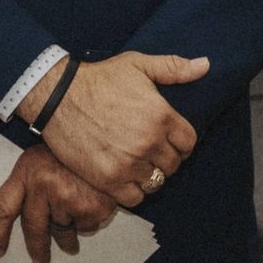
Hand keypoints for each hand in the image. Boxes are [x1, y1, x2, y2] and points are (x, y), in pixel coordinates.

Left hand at [0, 144, 118, 262]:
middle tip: (41, 262)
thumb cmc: (72, 148)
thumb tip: (23, 220)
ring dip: (68, 235)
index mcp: (27, 172)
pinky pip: (87, 226)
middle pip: (34, 229)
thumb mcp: (41, 157)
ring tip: (72, 236)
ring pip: (64, 231)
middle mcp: (44, 186)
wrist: (107, 136)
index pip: (3, 209)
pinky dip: (89, 220)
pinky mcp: (92, 206)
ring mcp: (68, 198)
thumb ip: (29, 185)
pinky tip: (93, 205)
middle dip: (37, 249)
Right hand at [20, 52, 207, 206]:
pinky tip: (125, 177)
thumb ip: (174, 68)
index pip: (189, 143)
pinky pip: (134, 198)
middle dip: (166, 159)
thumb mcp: (138, 64)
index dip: (181, 143)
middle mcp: (149, 143)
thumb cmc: (98, 79)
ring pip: (156, 182)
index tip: (169, 141)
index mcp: (162, 116)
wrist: (56, 96)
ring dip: (150, 175)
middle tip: (151, 152)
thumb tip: (205, 65)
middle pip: (174, 164)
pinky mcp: (107, 179)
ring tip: (138, 165)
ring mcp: (129, 163)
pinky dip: (133, 191)